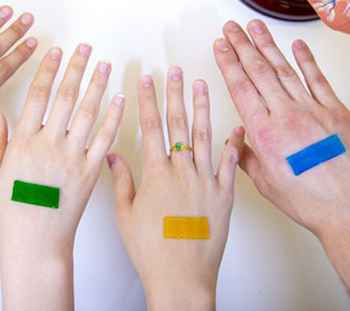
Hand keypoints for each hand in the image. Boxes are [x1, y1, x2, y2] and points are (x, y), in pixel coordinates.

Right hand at [0, 44, 123, 310]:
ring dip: (97, 85)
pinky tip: (119, 99)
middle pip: (66, 97)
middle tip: (85, 48)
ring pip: (88, 113)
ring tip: (104, 64)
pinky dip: (113, 117)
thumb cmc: (12, 213)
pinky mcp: (90, 172)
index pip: (37, 95)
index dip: (48, 70)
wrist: (36, 245)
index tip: (56, 50)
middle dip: (76, 68)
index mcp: (23, 142)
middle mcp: (49, 145)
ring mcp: (72, 158)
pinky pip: (104, 139)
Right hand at [108, 68, 240, 310]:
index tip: (147, 80)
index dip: (149, 100)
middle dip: (175, 93)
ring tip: (201, 85)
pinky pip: (230, 164)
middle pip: (178, 123)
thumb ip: (122, 181)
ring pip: (205, 136)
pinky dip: (234, 144)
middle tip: (175, 72)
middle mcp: (182, 172)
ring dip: (202, 108)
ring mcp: (206, 182)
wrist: (182, 277)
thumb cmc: (152, 251)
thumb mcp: (126, 214)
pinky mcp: (224, 196)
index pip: (151, 126)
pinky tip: (236, 127)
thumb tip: (113, 156)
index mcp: (156, 174)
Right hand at [213, 19, 349, 308]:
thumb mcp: (266, 183)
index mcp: (264, 133)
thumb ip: (246, 158)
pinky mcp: (336, 112)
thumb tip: (236, 141)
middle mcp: (286, 116)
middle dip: (242, 45)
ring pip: (285, 70)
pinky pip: (318, 80)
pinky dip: (307, 61)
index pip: (240, 87)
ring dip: (268, 45)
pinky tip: (297, 46)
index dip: (228, 63)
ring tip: (256, 27)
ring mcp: (313, 110)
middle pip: (258, 71)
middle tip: (231, 27)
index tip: (220, 45)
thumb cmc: (310, 202)